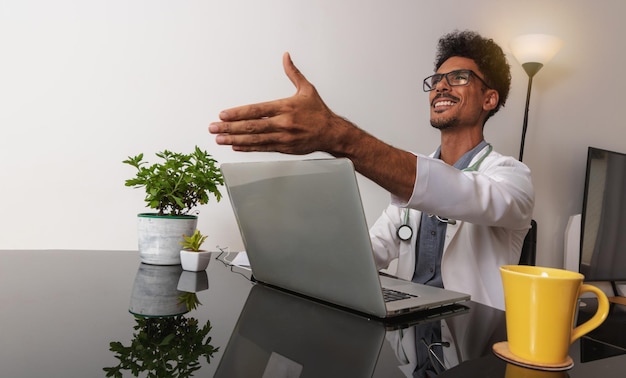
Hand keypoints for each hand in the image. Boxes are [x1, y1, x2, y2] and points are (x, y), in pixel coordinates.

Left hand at [209, 52, 347, 154]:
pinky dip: (248, 148)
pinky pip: (263, 148)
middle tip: (213, 128)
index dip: (238, 113)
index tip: (223, 115)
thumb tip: (286, 56)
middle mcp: (283, 124)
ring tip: (220, 138)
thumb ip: (293, 73)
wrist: (332, 133)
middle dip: (230, 128)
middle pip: (251, 126)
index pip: (257, 110)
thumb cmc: (319, 112)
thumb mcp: (307, 89)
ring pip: (255, 139)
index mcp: (286, 107)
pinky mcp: (284, 148)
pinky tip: (236, 146)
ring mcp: (283, 138)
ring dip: (235, 139)